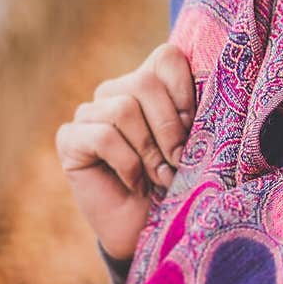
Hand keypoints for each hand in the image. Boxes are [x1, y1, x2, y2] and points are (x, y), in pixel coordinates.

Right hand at [54, 42, 195, 262]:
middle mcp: (116, 91)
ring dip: (150, 151)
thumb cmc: (177, 181)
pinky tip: (135, 183)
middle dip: (169, 127)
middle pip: (143, 83)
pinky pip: (103, 137)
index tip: (195, 127)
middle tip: (180, 160)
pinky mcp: (69, 138)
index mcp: (149, 82)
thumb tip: (212, 88)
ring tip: (161, 177)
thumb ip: (198, 112)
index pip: (166, 56)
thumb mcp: (195, 142)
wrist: (148, 227)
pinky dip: (128, 164)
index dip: (184, 90)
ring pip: (123, 109)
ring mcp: (89, 113)